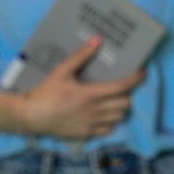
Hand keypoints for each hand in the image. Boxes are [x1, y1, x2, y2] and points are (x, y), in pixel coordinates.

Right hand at [18, 37, 143, 139]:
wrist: (30, 116)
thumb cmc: (46, 92)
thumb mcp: (62, 71)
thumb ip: (81, 56)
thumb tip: (97, 40)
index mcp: (90, 94)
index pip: (122, 86)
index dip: (136, 79)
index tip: (142, 72)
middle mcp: (95, 110)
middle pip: (126, 103)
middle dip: (128, 94)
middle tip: (121, 88)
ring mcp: (92, 124)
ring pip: (120, 117)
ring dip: (121, 108)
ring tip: (114, 100)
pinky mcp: (87, 134)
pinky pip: (109, 129)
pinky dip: (111, 121)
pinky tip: (104, 114)